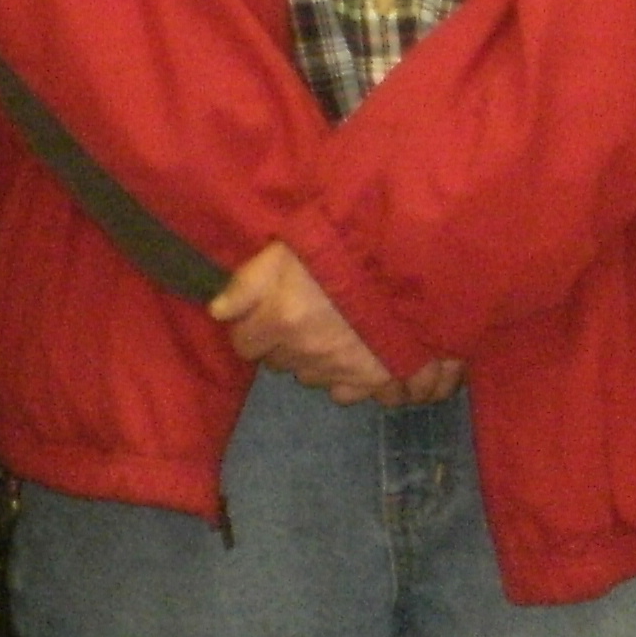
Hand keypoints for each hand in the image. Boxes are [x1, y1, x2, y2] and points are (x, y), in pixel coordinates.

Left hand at [211, 240, 416, 404]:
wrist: (417, 257)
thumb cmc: (349, 243)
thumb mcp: (290, 248)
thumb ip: (249, 280)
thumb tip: (218, 310)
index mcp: (284, 319)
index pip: (245, 344)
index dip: (252, 328)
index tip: (266, 314)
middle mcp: (309, 353)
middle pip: (279, 364)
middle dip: (285, 344)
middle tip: (303, 316)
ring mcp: (344, 370)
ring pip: (312, 379)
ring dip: (315, 360)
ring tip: (332, 331)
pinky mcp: (379, 380)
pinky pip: (350, 393)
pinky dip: (349, 378)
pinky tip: (357, 355)